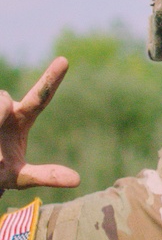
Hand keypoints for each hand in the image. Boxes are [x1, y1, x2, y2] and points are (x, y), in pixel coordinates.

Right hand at [0, 57, 79, 191]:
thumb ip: (46, 176)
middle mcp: (4, 112)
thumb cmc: (0, 172)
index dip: (51, 79)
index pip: (40, 98)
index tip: (65, 60)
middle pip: (2, 100)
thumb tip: (77, 180)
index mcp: (20, 119)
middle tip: (1, 127)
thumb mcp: (21, 177)